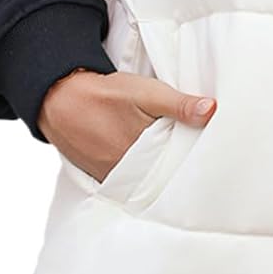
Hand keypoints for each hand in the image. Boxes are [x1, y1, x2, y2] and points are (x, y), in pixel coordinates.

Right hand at [38, 69, 217, 182]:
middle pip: (164, 176)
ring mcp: (114, 177)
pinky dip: (140, 173)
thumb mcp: (147, 93)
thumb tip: (212, 110)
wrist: (60, 99)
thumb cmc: (104, 94)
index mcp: (144, 154)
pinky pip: (129, 180)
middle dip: (179, 169)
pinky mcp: (104, 177)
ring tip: (177, 162)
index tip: (211, 157)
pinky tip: (150, 163)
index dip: (195, 161)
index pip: (180, 166)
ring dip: (160, 171)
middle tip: (199, 160)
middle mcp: (129, 173)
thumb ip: (179, 105)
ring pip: (147, 179)